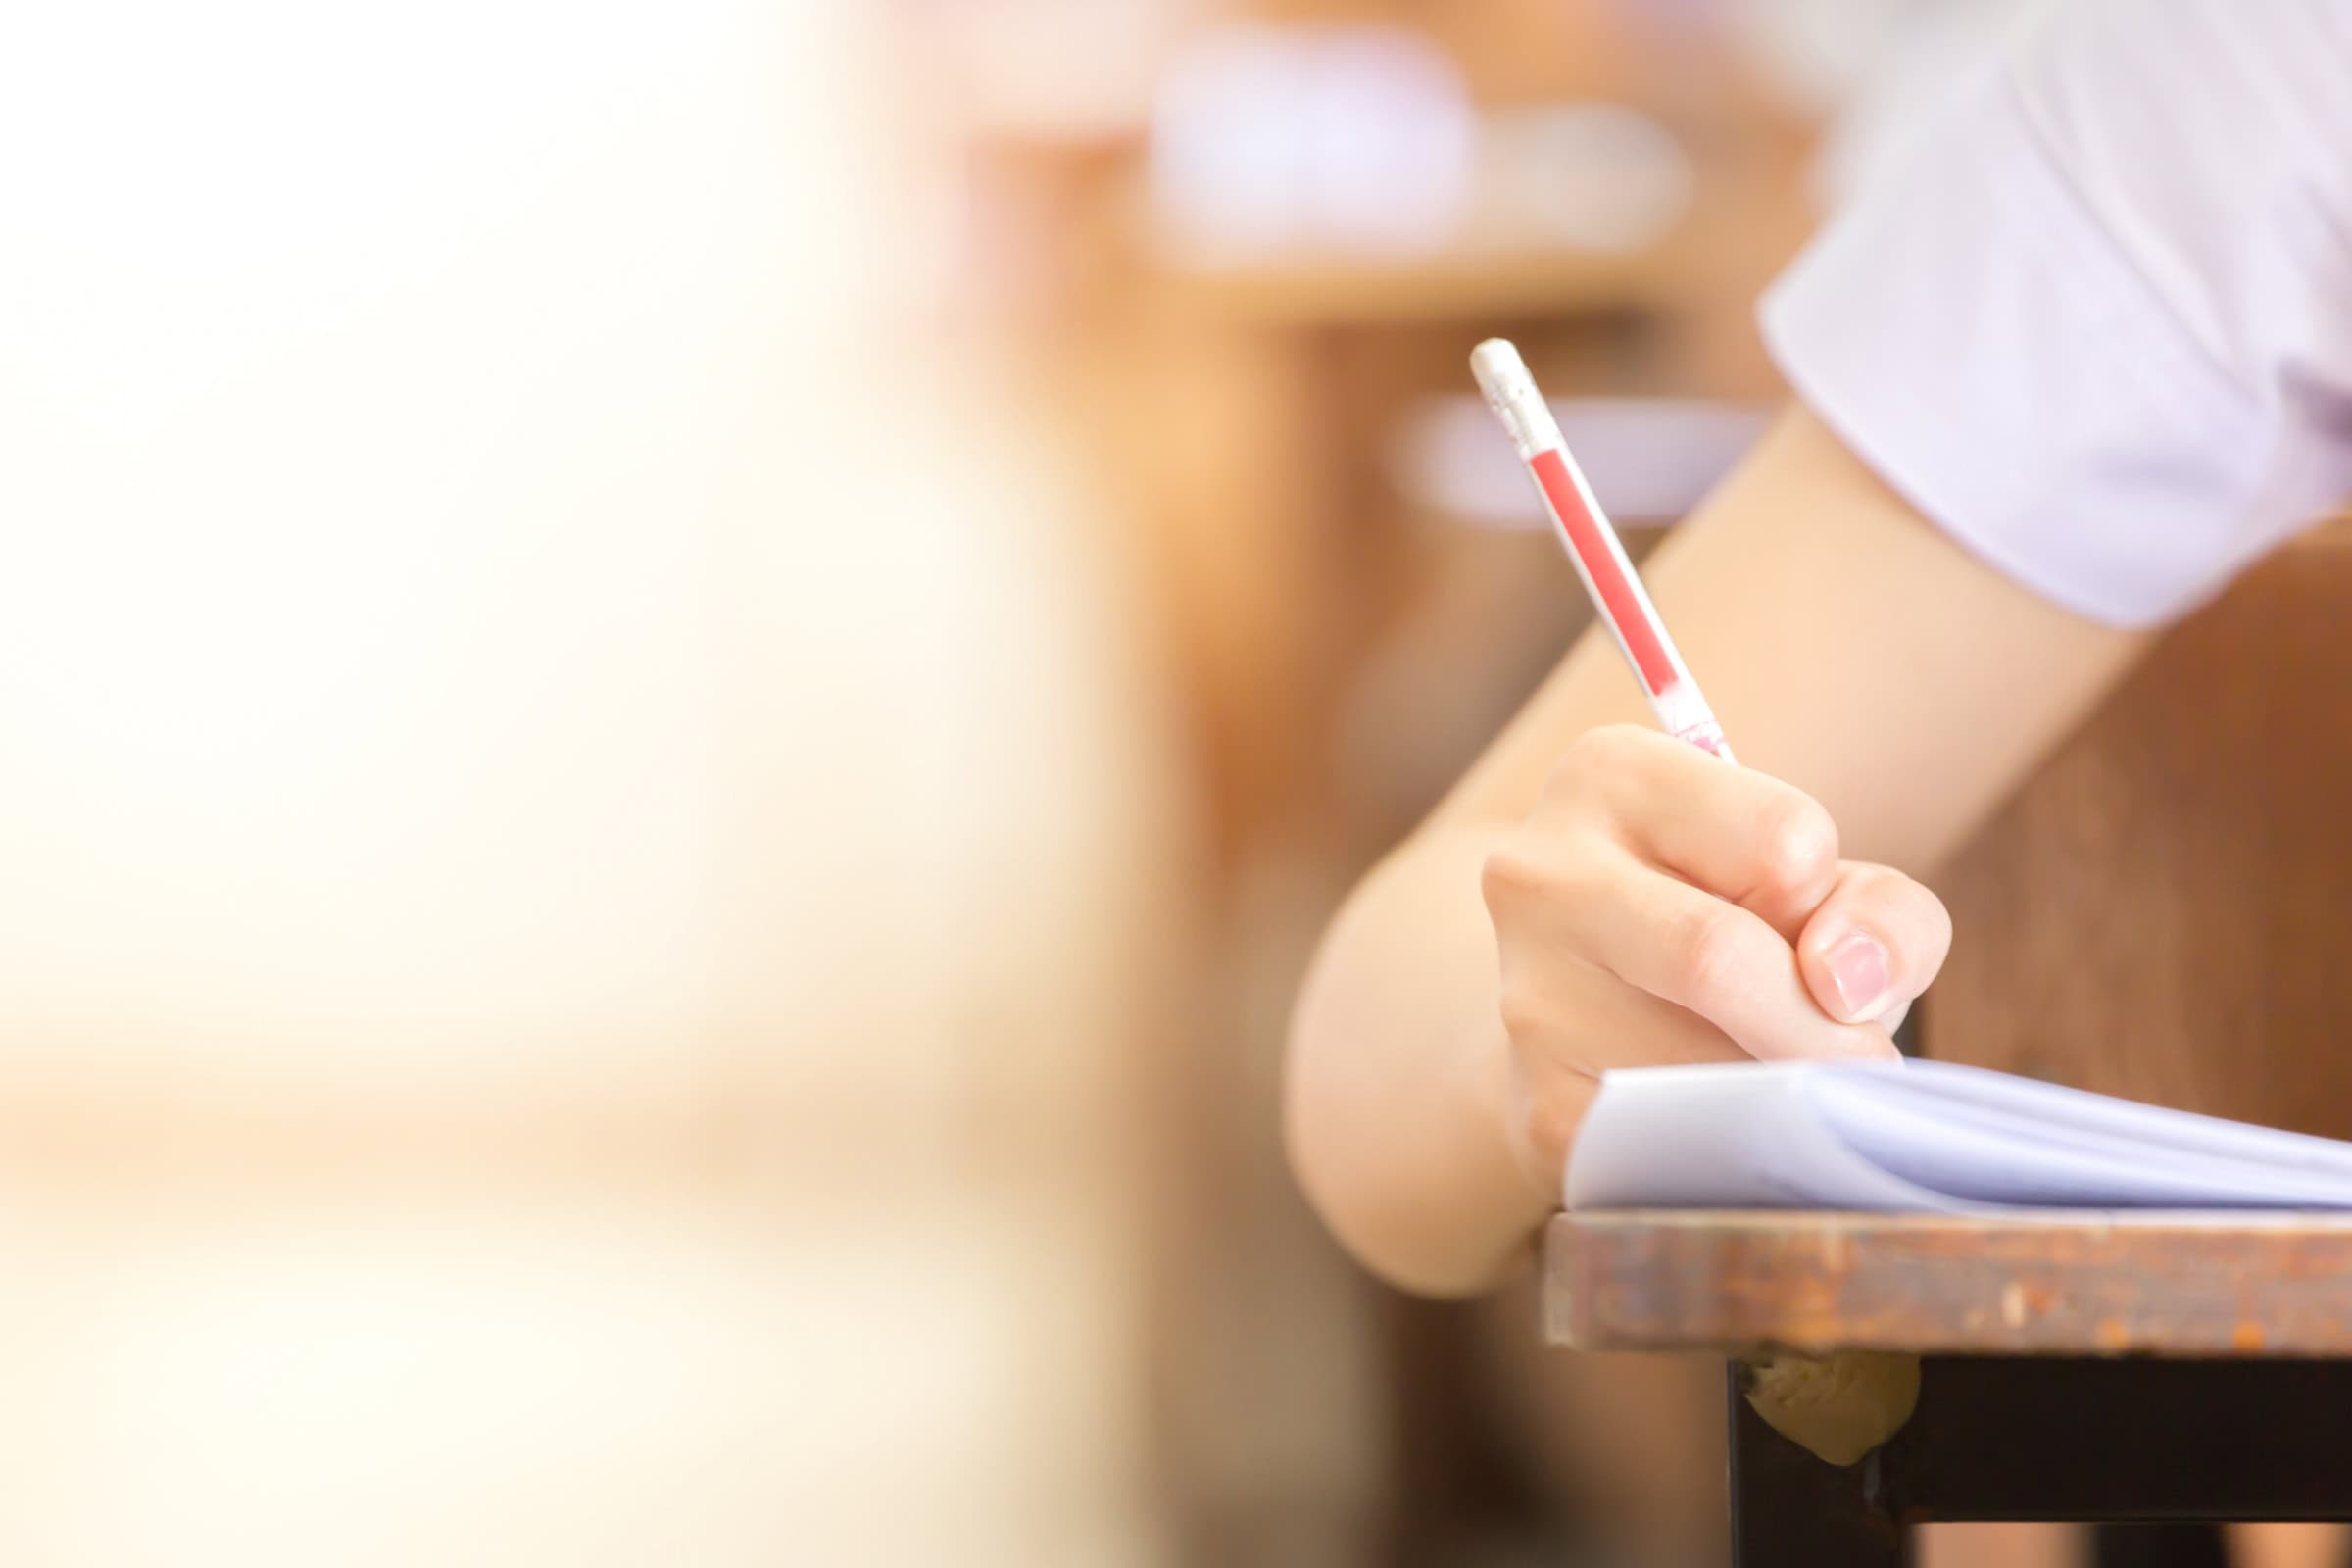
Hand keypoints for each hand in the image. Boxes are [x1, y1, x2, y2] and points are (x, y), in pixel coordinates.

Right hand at [1479, 725, 1951, 1198]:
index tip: (1800, 930)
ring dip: (1778, 1090)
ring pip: (1705, 1066)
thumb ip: (1885, 913)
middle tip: (1852, 1056)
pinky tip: (1716, 1120)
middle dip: (1821, 1028)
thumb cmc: (1739, 932)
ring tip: (1760, 1072)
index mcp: (1611, 775)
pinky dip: (1738, 1147)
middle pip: (1718, 955)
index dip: (1826, 905)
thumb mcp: (1827, 891)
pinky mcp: (1540, 1107)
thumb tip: (1845, 986)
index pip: (1787, 841)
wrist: (1603, 1022)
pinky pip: (1681, 1145)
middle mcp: (1538, 870)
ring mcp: (1526, 994)